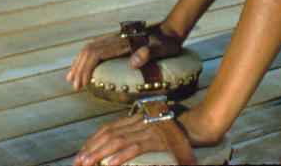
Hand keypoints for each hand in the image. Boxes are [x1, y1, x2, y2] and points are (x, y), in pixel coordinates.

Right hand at [66, 23, 182, 90]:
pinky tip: (85, 65)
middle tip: (74, 86)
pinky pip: (96, 47)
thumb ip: (148, 54)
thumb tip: (132, 64)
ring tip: (72, 77)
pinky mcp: (117, 40)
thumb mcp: (161, 49)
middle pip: (89, 51)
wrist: (170, 29)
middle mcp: (116, 39)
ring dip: (79, 62)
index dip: (86, 68)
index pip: (96, 54)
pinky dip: (86, 57)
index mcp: (122, 42)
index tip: (82, 84)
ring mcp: (116, 38)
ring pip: (90, 48)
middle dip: (79, 68)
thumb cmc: (166, 43)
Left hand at [72, 106, 217, 165]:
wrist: (204, 122)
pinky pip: (137, 147)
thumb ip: (143, 131)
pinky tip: (110, 164)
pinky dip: (121, 156)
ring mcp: (149, 129)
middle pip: (109, 133)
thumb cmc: (183, 126)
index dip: (93, 140)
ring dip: (99, 153)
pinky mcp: (159, 138)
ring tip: (87, 164)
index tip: (81, 152)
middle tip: (77, 162)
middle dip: (90, 148)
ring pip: (118, 140)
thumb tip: (130, 141)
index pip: (109, 127)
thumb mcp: (158, 127)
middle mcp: (140, 121)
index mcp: (138, 118)